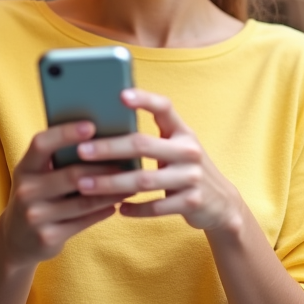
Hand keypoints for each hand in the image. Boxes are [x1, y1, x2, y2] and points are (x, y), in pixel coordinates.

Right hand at [0, 121, 130, 268]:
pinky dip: (103, 211)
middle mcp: (25, 191)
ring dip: (111, 192)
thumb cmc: (37, 197)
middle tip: (128, 161)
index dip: (66, 133)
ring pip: (83, 201)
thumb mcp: (36, 176)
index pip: (41, 144)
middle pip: (71, 175)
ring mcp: (35, 216)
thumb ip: (57, 159)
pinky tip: (116, 204)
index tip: (92, 126)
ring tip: (131, 184)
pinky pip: (84, 221)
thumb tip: (99, 138)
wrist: (16, 241)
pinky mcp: (48, 237)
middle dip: (103, 168)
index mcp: (24, 168)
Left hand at [75, 89, 242, 232]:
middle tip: (81, 151)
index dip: (144, 99)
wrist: (222, 204)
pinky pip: (156, 207)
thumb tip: (106, 128)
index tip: (121, 95)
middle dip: (109, 148)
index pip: (164, 107)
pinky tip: (117, 208)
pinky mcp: (192, 202)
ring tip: (84, 185)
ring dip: (111, 183)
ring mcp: (192, 178)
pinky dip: (135, 208)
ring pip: (144, 180)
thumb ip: (153, 138)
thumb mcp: (177, 148)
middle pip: (143, 145)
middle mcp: (189, 151)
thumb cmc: (185, 169)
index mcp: (183, 131)